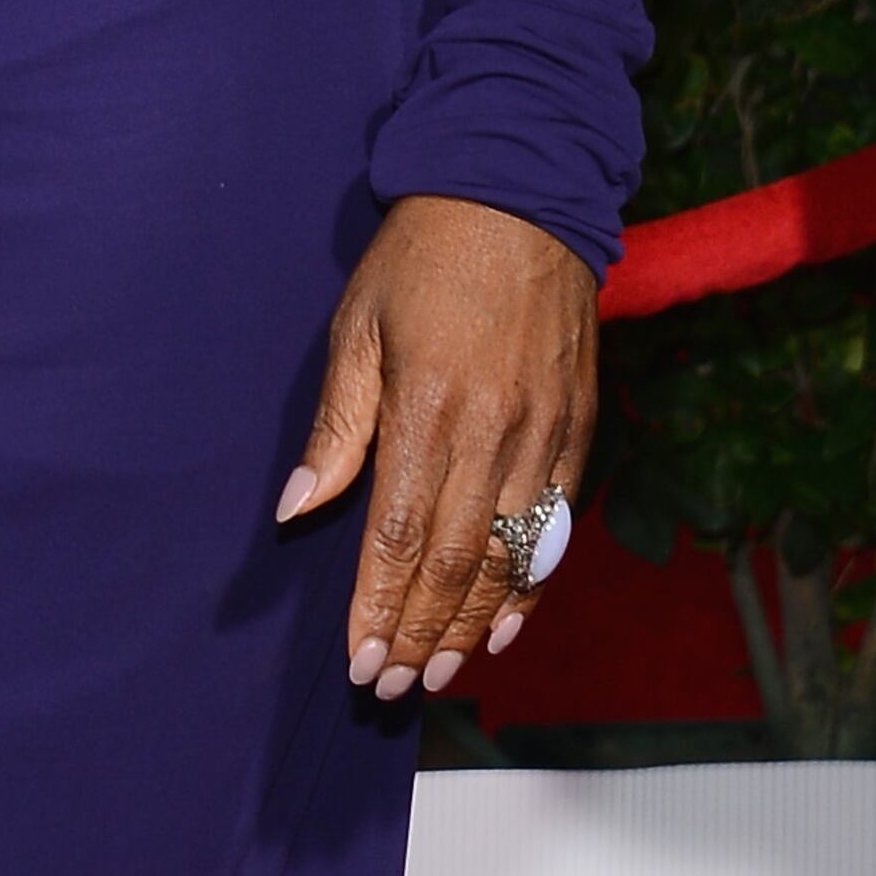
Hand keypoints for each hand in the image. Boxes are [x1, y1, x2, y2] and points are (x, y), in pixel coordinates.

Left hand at [278, 194, 599, 700]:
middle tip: (392, 685)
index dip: (377, 608)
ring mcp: (544, 433)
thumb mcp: (357, 326)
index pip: (400, 537)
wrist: (521, 190)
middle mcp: (494, 432)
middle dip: (419, 634)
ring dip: (473, 624)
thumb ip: (336, 426)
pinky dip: (532, 582)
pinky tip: (506, 624)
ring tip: (441, 672)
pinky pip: (556, 523)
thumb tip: (297, 507)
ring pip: (512, 555)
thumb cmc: (423, 255)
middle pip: (456, 563)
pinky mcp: (578, 425)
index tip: (358, 661)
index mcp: (429, 410)